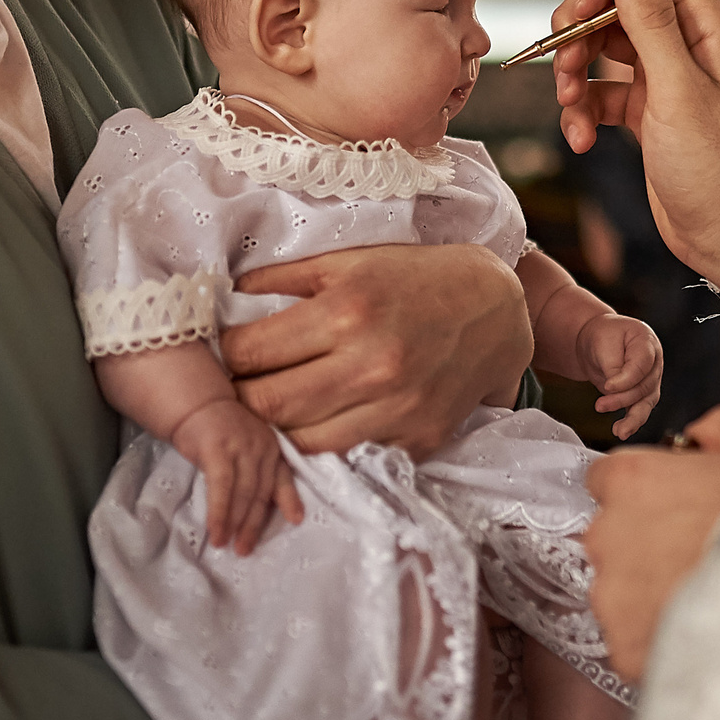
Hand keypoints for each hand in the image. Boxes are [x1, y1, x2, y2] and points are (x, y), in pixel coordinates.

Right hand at [170, 399, 304, 555]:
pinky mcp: (218, 450)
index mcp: (270, 447)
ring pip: (242, 493)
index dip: (289, 500)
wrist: (196, 404)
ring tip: (226, 545)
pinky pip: (221, 488)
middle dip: (252, 525)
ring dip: (234, 523)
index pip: (282, 478)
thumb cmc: (219, 431)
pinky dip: (219, 512)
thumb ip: (252, 470)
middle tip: (244, 550)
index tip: (297, 520)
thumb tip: (251, 509)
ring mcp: (241, 447)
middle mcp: (261, 447)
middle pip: (260, 493)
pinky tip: (215, 530)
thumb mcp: (245, 447)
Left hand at [228, 243, 534, 456]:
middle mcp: (371, 365)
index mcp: (346, 311)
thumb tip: (227, 294)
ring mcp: (397, 410)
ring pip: (303, 444)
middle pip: (269, 406)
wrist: (496, 308)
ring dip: (276, 432)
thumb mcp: (350, 260)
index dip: (225, 357)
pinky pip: (350, 459)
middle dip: (240, 400)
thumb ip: (284, 276)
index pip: (251, 353)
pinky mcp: (417, 440)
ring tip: (271, 411)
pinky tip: (317, 426)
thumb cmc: (415, 277)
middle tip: (236, 389)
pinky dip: (324, 448)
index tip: (223, 354)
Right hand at [550, 0, 719, 295]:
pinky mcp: (648, 108)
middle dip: (581, 32)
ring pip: (602, 48)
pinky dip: (585, 111)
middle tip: (563, 64)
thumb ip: (652, 24)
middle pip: (617, 5)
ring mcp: (667, 75)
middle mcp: (689, 42)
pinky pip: (602, 91)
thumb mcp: (678, 91)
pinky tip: (583, 139)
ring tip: (569, 107)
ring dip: (575, 74)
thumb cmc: (717, 167)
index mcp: (710, 25)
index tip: (576, 15)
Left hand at [576, 312, 663, 439]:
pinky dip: (632, 423)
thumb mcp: (603, 343)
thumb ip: (612, 367)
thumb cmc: (601, 335)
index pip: (643, 364)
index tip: (608, 386)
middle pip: (644, 386)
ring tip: (618, 430)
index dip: (626, 379)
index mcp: (646, 342)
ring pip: (646, 403)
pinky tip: (622, 431)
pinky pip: (640, 410)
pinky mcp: (642, 394)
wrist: (596, 341)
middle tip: (600, 405)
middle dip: (622, 399)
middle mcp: (654, 362)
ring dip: (632, 418)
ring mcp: (651, 379)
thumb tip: (615, 391)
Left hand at [582, 405, 719, 679]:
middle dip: (647, 547)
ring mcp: (614, 598)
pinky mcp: (628, 651)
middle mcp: (609, 536)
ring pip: (620, 596)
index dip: (646, 493)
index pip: (606, 480)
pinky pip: (635, 645)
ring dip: (651, 597)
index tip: (673, 507)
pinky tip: (706, 634)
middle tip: (701, 556)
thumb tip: (703, 436)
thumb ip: (718, 429)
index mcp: (631, 478)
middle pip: (612, 540)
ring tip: (709, 600)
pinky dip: (662, 643)